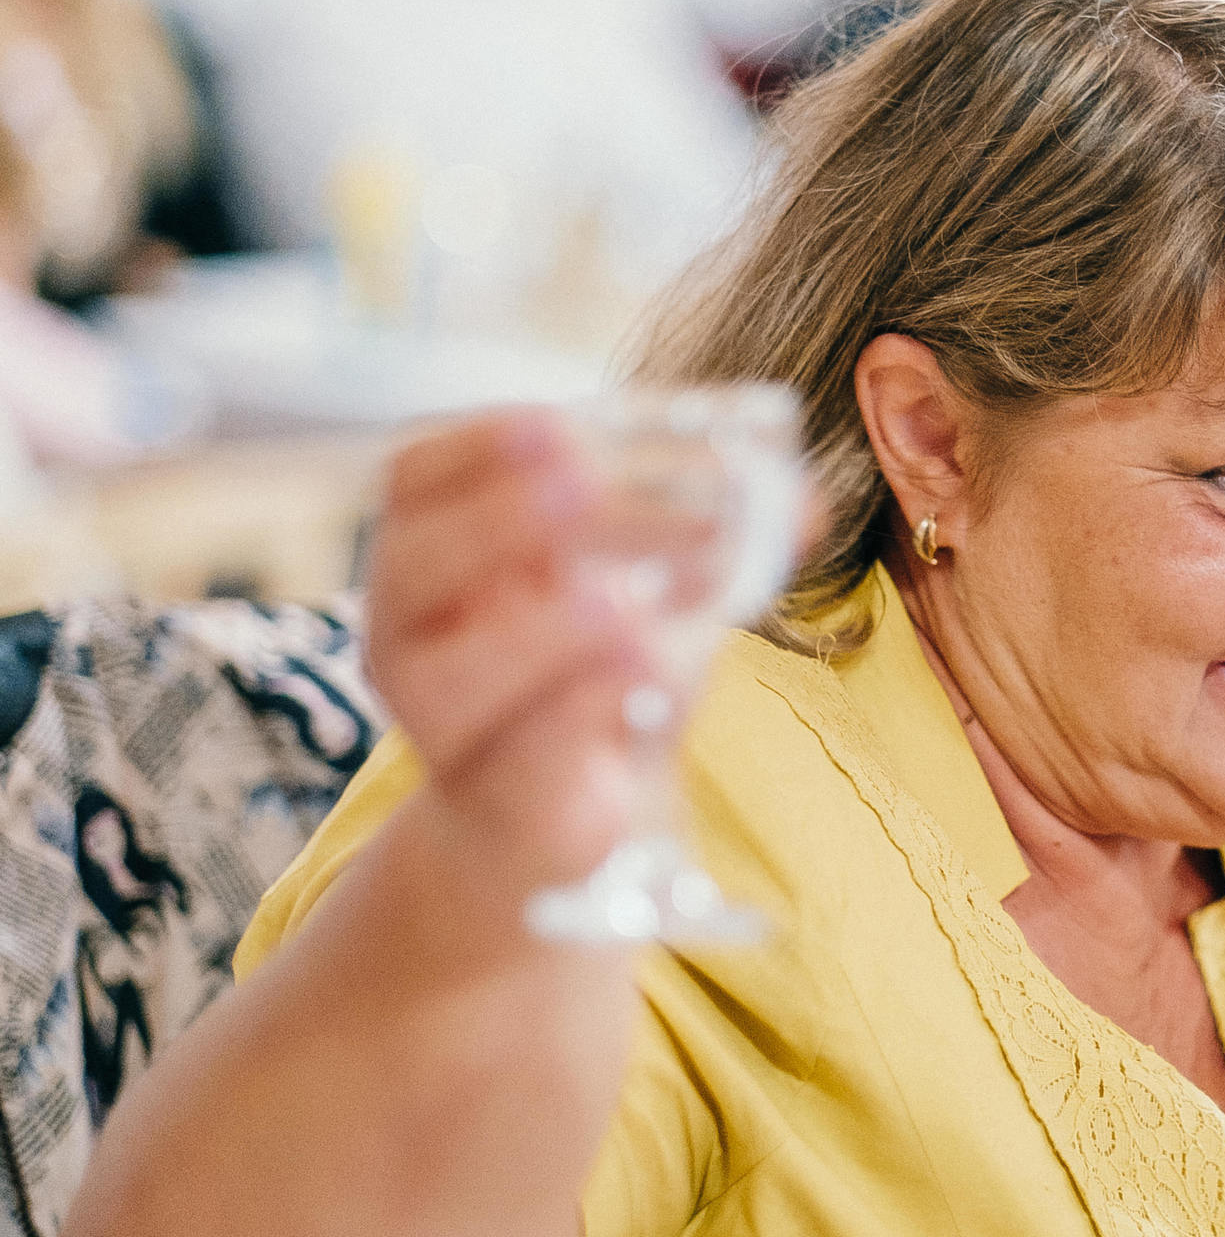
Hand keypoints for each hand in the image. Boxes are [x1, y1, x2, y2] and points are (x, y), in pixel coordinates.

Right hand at [363, 410, 694, 898]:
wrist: (561, 807)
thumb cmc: (600, 666)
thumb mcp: (662, 584)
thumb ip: (725, 536)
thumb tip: (806, 499)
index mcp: (432, 547)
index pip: (419, 475)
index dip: (489, 446)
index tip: (565, 428)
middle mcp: (406, 630)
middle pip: (423, 559)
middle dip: (519, 519)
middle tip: (596, 489)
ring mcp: (441, 724)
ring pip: (455, 669)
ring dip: (545, 626)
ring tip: (623, 602)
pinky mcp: (497, 798)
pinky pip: (523, 754)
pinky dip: (583, 710)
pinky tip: (644, 673)